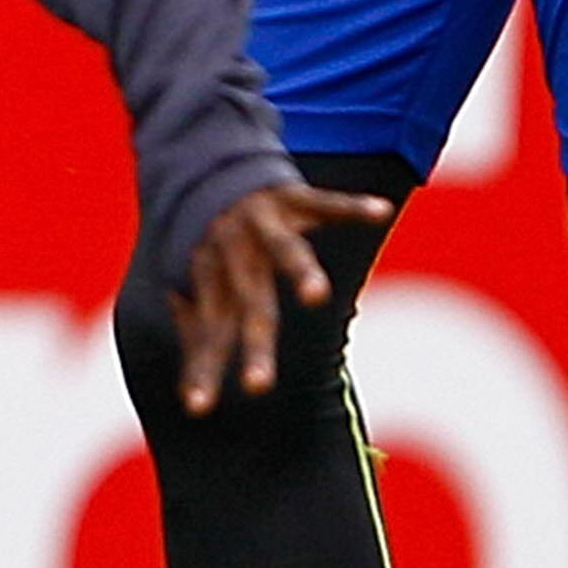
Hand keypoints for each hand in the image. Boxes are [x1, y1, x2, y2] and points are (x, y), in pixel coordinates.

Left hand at [166, 177, 395, 414]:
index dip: (202, 368)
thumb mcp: (196, 278)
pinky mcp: (289, 193)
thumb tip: (187, 386)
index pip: (209, 332)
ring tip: (317, 296)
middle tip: (258, 387)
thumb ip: (197, 329)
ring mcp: (261, 222)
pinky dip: (352, 206)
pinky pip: (324, 201)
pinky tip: (380, 212)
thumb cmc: (208, 235)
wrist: (205, 158)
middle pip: (249, 305)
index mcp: (213, 278)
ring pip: (282, 249)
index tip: (198, 410)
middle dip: (254, 345)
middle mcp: (234, 253)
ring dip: (300, 271)